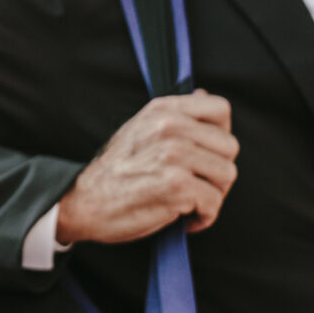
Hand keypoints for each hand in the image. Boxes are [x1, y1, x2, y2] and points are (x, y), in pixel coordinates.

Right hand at [56, 91, 237, 246]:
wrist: (83, 201)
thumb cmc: (115, 171)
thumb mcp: (141, 128)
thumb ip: (175, 114)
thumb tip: (203, 94)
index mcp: (162, 110)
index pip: (220, 110)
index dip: (220, 135)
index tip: (206, 155)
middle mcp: (169, 126)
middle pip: (230, 147)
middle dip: (218, 172)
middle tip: (198, 186)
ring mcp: (173, 154)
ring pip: (227, 175)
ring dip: (213, 196)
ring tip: (190, 201)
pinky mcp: (176, 185)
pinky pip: (214, 203)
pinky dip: (204, 217)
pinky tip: (185, 218)